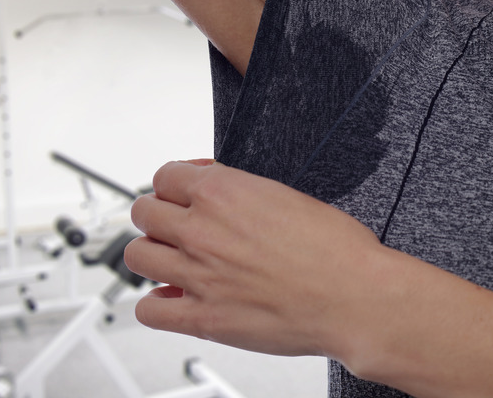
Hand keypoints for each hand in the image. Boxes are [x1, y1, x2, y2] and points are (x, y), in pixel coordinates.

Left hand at [124, 159, 383, 357]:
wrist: (355, 296)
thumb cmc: (335, 248)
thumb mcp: (287, 195)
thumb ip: (241, 191)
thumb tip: (217, 189)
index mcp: (223, 192)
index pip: (164, 175)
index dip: (174, 184)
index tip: (183, 194)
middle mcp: (202, 230)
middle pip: (143, 211)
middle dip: (158, 214)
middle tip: (174, 225)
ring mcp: (198, 275)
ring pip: (137, 255)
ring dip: (152, 254)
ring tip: (170, 260)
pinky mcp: (203, 317)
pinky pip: (148, 311)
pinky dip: (155, 305)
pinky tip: (172, 299)